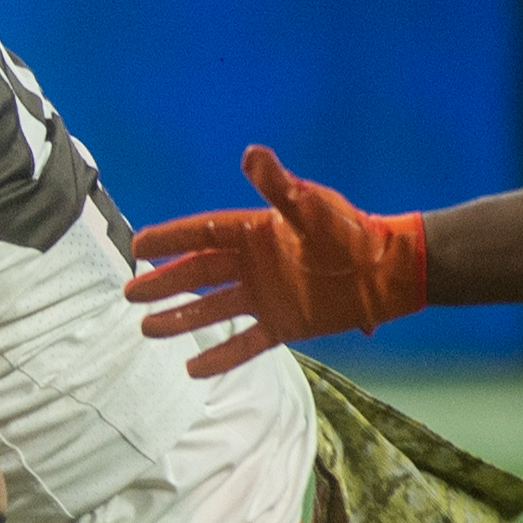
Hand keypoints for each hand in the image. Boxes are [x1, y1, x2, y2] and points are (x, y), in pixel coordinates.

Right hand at [124, 145, 427, 376]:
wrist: (392, 272)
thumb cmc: (353, 234)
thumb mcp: (314, 209)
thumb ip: (279, 188)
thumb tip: (251, 153)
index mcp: (254, 233)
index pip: (201, 234)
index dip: (169, 240)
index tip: (137, 246)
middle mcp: (253, 264)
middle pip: (198, 274)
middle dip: (164, 283)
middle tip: (130, 293)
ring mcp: (266, 296)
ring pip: (213, 309)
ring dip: (180, 318)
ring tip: (146, 328)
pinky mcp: (284, 324)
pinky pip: (245, 342)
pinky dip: (220, 356)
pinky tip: (192, 369)